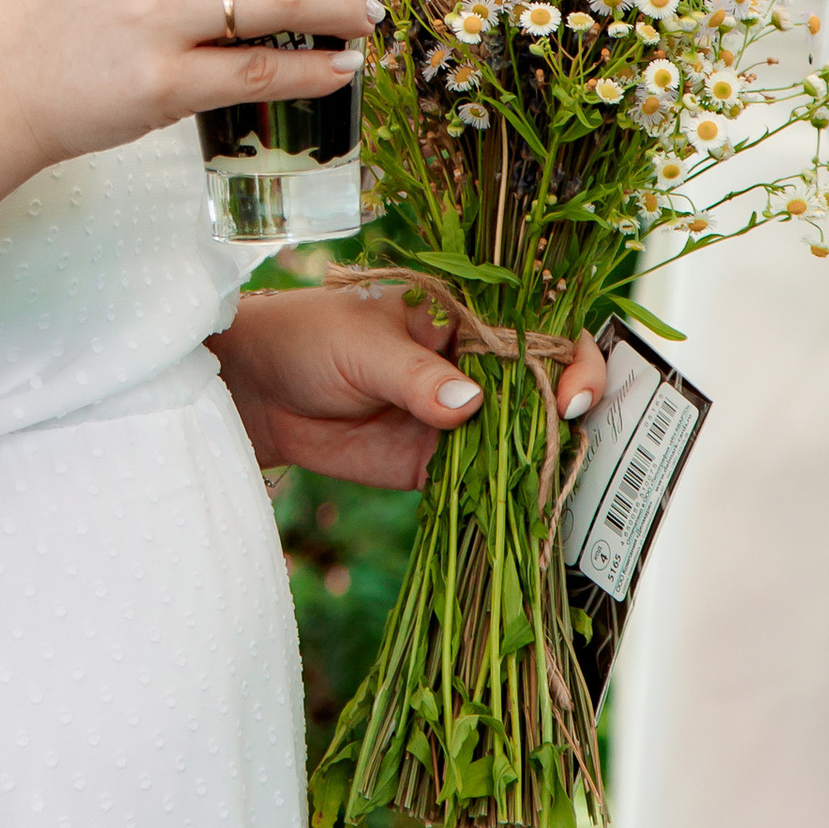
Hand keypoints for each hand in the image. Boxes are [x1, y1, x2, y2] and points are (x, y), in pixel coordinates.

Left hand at [211, 288, 611, 489]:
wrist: (258, 390)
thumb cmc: (307, 338)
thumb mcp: (360, 345)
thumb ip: (415, 376)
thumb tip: (471, 402)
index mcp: (465, 318)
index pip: (540, 330)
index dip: (570, 358)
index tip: (569, 393)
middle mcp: (474, 368)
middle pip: (545, 390)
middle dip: (568, 415)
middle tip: (563, 436)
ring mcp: (460, 419)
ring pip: (521, 441)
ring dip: (538, 462)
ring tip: (543, 479)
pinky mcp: (436, 464)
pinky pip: (482, 483)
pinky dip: (502, 498)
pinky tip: (516, 510)